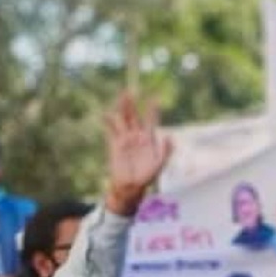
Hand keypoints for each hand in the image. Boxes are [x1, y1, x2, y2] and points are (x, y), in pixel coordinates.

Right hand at [104, 93, 173, 216]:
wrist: (132, 186)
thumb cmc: (148, 176)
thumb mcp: (160, 164)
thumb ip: (166, 151)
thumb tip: (169, 137)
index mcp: (149, 139)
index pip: (151, 121)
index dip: (152, 110)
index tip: (155, 98)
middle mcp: (137, 136)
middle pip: (134, 116)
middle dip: (132, 104)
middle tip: (129, 90)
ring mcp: (125, 139)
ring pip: (122, 120)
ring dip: (121, 109)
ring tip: (120, 97)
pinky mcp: (115, 145)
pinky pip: (111, 131)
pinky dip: (109, 123)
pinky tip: (106, 114)